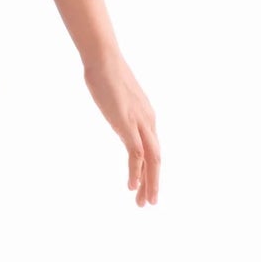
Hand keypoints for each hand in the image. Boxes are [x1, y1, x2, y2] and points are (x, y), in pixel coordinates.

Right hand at [84, 55, 160, 205]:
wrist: (104, 59)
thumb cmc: (105, 72)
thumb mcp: (116, 96)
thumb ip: (118, 106)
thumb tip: (113, 106)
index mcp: (146, 115)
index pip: (152, 148)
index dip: (150, 169)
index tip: (143, 183)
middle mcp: (148, 121)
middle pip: (156, 158)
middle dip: (153, 182)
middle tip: (149, 202)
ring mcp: (140, 123)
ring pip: (152, 160)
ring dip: (149, 183)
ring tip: (144, 202)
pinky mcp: (128, 125)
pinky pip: (136, 155)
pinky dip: (136, 172)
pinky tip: (131, 186)